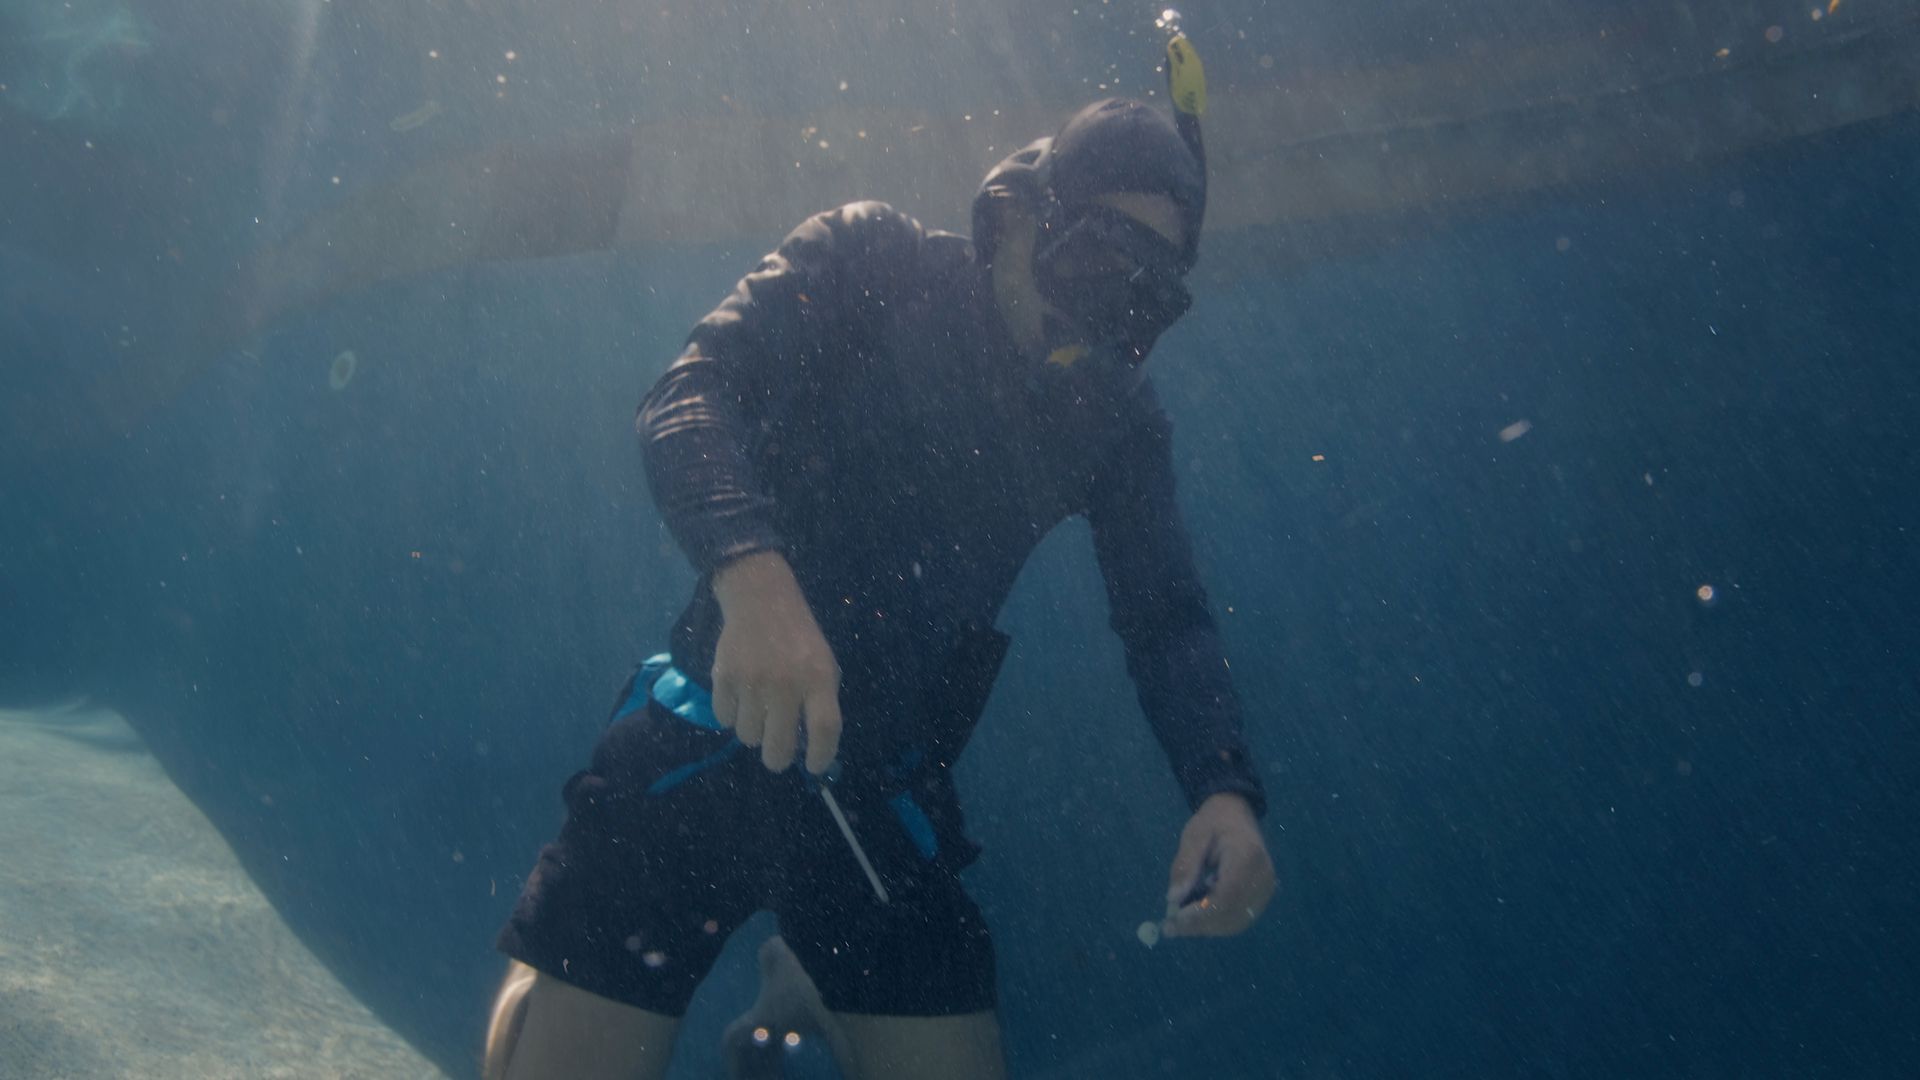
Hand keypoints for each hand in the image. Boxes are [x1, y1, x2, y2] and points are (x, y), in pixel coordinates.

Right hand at [710, 552, 842, 773]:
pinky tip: (740, 695)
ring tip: (758, 708)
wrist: (761, 599)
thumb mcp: (822, 664)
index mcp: (818, 678)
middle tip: (777, 753)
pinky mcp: (724, 676)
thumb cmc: (798, 639)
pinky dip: (731, 715)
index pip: (825, 729)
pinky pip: (724, 719)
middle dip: (778, 759)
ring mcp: (753, 680)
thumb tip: (808, 750)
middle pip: (779, 747)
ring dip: (754, 731)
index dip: (821, 756)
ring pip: (748, 737)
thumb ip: (819, 703)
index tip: (813, 766)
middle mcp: (786, 682)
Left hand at [1161, 793, 1274, 937]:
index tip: (1173, 922)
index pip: (1226, 896)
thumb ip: (1185, 866)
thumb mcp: (1194, 836)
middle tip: (1170, 927)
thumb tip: (1173, 899)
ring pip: (1235, 921)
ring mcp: (1266, 889)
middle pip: (1231, 913)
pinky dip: (1216, 922)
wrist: (1237, 813)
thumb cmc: (1213, 821)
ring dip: (1206, 926)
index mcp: (1248, 857)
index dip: (1200, 914)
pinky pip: (1239, 918)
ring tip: (1181, 919)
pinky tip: (1198, 912)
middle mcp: (1263, 877)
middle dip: (1199, 925)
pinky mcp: (1262, 896)